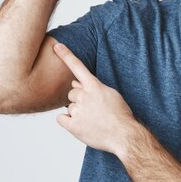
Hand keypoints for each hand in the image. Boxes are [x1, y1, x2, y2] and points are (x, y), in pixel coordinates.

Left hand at [53, 42, 137, 156]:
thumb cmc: (120, 115)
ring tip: (92, 120)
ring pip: (69, 107)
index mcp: (94, 86)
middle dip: (79, 100)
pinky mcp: (72, 125)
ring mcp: (77, 110)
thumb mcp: (111, 94)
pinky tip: (82, 126)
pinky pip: (62, 118)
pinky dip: (68, 122)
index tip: (57, 46)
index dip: (66, 55)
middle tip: (92, 109)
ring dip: (77, 112)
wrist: (123, 135)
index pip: (78, 67)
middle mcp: (84, 96)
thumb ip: (93, 87)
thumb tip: (75, 84)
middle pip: (71, 94)